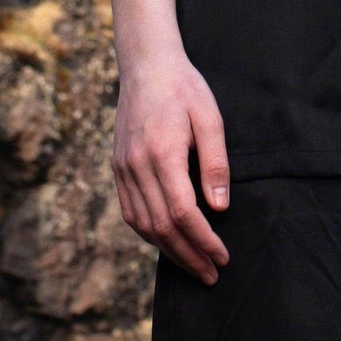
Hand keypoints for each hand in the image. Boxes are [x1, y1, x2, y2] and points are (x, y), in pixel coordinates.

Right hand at [112, 50, 230, 283]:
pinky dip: (148, 233)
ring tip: (193, 266)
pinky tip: (167, 243)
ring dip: (168, 251)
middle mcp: (136, 166)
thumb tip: (220, 208)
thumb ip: (215, 163)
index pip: (183, 212)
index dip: (203, 240)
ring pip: (142, 224)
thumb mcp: (210, 118)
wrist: (145, 65)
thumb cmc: (183, 89)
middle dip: (188, 256)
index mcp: (161, 153)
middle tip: (211, 275)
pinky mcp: (118, 168)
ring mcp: (123, 168)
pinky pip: (130, 212)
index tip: (222, 256)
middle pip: (161, 226)